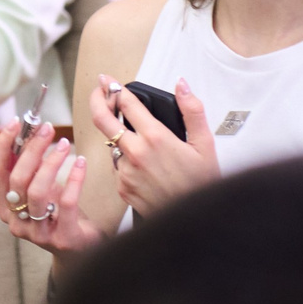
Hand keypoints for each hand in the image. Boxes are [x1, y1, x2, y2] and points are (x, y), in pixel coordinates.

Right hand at [0, 120, 102, 253]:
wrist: (81, 250)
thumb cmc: (58, 214)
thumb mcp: (40, 189)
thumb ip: (29, 168)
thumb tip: (25, 131)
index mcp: (5, 207)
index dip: (3, 144)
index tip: (16, 122)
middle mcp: (16, 221)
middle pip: (17, 179)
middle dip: (32, 149)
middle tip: (47, 129)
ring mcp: (38, 233)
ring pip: (37, 191)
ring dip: (51, 162)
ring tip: (65, 144)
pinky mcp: (62, 238)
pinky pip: (66, 203)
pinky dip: (74, 179)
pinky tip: (81, 163)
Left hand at [89, 75, 219, 216]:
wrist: (194, 223)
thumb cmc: (202, 183)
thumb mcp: (205, 144)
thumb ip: (192, 110)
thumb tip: (181, 84)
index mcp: (155, 138)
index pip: (126, 103)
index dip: (114, 87)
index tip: (107, 80)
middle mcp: (135, 154)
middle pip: (102, 120)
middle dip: (97, 101)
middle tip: (97, 92)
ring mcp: (126, 173)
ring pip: (112, 145)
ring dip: (119, 137)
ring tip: (137, 138)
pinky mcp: (122, 189)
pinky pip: (118, 167)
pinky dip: (126, 160)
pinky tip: (145, 164)